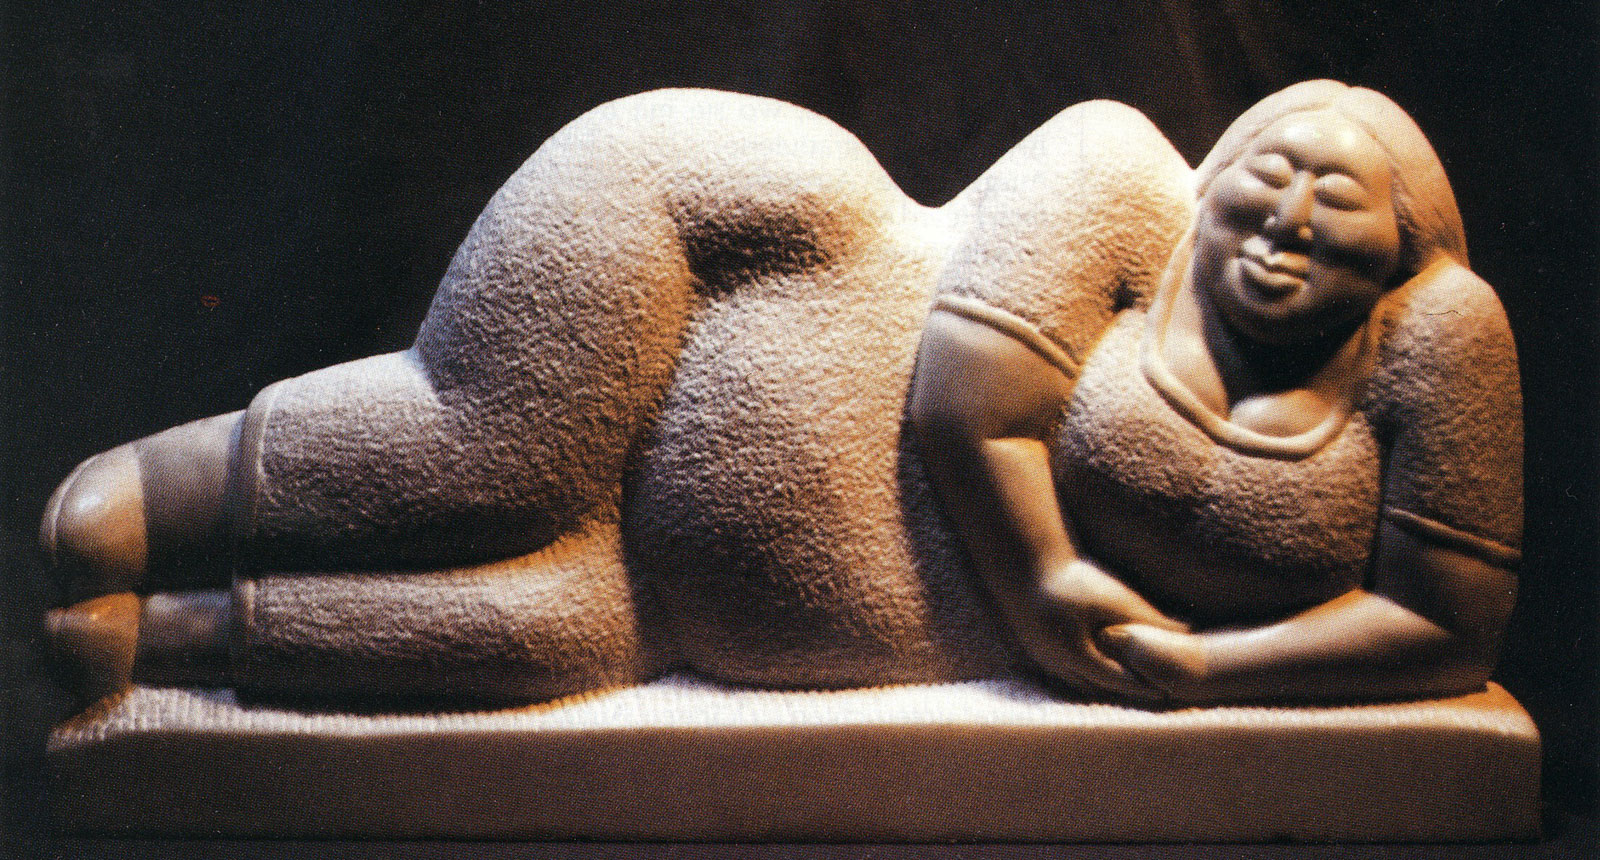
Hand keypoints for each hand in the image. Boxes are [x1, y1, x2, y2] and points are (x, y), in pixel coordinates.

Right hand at [1025, 560, 1188, 702]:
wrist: (1023, 562)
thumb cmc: (1071, 578)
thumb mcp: (1114, 598)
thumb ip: (1149, 618)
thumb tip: (1188, 629)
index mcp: (1076, 655)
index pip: (1117, 681)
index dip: (1142, 687)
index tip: (1165, 692)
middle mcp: (1056, 663)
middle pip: (1097, 688)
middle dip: (1124, 692)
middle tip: (1151, 694)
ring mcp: (1041, 657)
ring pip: (1077, 682)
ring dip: (1101, 685)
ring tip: (1127, 684)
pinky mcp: (1034, 645)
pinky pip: (1063, 670)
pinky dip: (1084, 673)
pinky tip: (1096, 666)